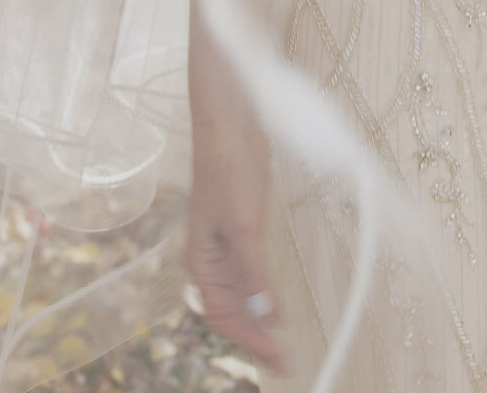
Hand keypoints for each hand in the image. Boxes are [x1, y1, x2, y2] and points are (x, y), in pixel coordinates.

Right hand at [187, 136, 288, 372]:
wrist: (232, 124)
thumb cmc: (229, 169)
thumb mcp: (244, 225)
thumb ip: (254, 273)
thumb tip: (270, 317)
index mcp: (201, 260)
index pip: (222, 316)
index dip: (250, 342)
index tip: (277, 359)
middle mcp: (210, 258)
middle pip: (231, 311)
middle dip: (256, 339)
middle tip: (285, 363)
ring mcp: (226, 244)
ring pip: (241, 297)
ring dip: (260, 321)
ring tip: (281, 345)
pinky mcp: (243, 228)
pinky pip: (251, 275)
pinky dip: (264, 295)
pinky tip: (278, 307)